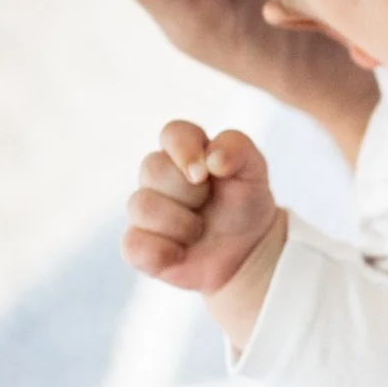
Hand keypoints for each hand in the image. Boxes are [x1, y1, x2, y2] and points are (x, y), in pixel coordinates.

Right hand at [121, 119, 287, 348]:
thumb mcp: (253, 172)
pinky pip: (134, 245)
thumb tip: (213, 157)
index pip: (172, 133)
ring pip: (142, 206)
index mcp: (186, 150)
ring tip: (199, 231)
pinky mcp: (138, 244)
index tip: (204, 174)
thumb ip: (238, 150)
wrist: (246, 251)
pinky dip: (163, 252)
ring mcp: (145, 209)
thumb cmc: (243, 203)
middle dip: (190, 193)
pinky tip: (181, 253)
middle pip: (152, 168)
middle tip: (208, 204)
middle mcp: (158, 175)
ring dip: (181, 224)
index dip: (185, 151)